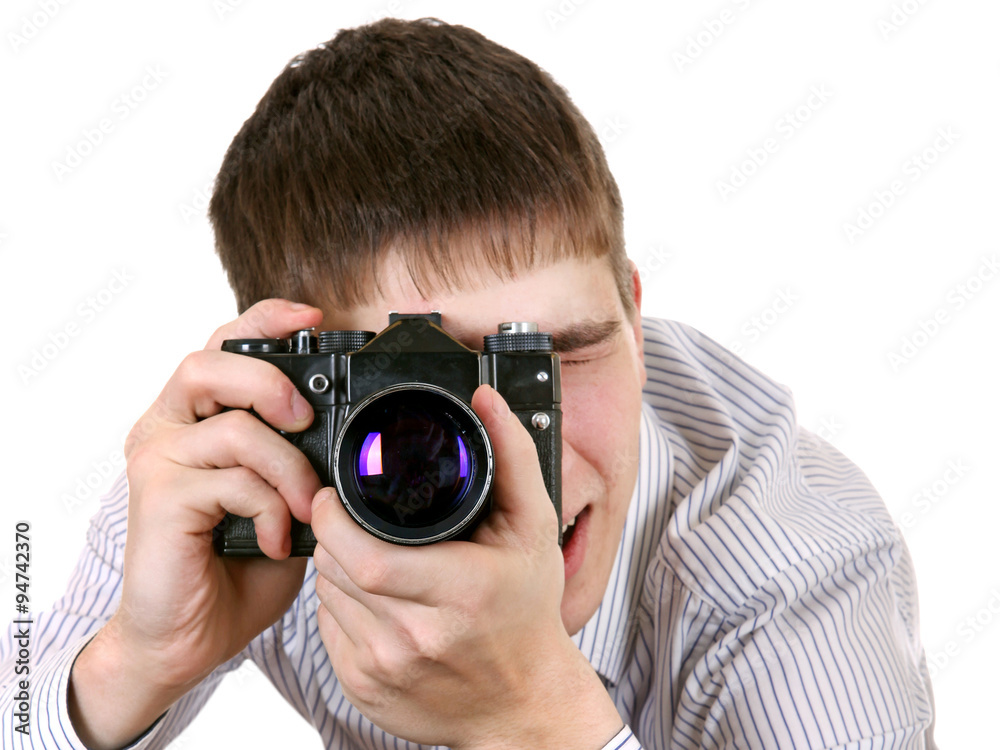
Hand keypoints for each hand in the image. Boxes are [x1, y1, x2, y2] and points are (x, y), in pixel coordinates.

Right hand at [69, 299, 324, 748]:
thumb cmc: (236, 564)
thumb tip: (354, 434)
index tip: (315, 317)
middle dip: (270, 380)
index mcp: (198, 417)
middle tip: (307, 417)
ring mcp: (159, 460)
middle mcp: (169, 427)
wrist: (188, 636)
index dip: (266, 318)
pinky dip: (270, 508)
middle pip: (209, 361)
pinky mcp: (159, 497)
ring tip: (308, 506)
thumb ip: (299, 458)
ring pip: (233, 426)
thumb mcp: (282, 498)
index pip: (225, 345)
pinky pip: (230, 479)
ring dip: (288, 466)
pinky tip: (279, 539)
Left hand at [312, 384, 623, 748]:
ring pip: (326, 597)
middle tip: (349, 518)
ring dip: (335, 566)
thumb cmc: (527, 615)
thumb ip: (512, 456)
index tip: (333, 496)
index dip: (334, 520)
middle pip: (337, 570)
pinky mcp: (363, 689)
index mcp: (460, 593)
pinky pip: (327, 630)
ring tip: (369, 553)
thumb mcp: (534, 528)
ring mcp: (384, 669)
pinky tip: (373, 595)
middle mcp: (417, 638)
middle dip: (332, 534)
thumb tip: (486, 401)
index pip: (363, 557)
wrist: (523, 704)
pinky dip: (339, 603)